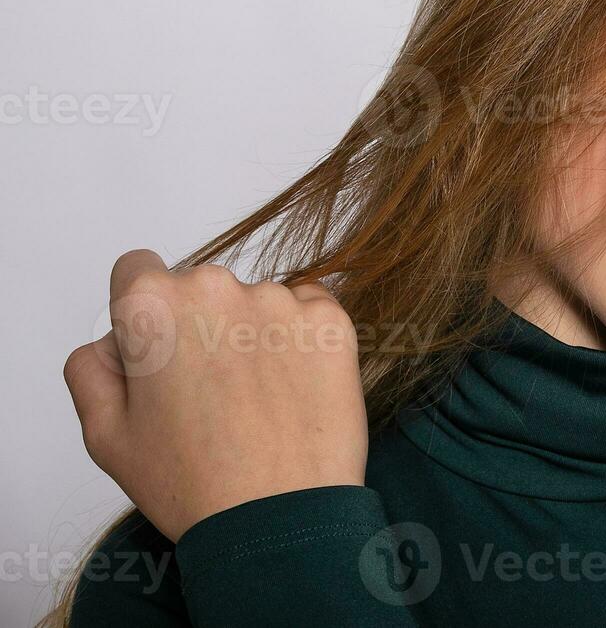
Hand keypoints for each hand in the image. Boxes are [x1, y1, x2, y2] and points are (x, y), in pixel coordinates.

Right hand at [63, 249, 369, 541]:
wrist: (280, 517)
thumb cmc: (191, 481)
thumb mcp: (104, 435)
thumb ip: (92, 369)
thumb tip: (114, 341)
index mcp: (152, 305)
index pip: (138, 271)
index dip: (144, 316)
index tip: (160, 355)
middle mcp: (216, 286)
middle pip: (200, 290)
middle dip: (198, 329)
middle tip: (208, 397)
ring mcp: (280, 300)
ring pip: (255, 304)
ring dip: (252, 336)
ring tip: (255, 405)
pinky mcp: (331, 319)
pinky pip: (307, 312)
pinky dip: (300, 340)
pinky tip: (292, 391)